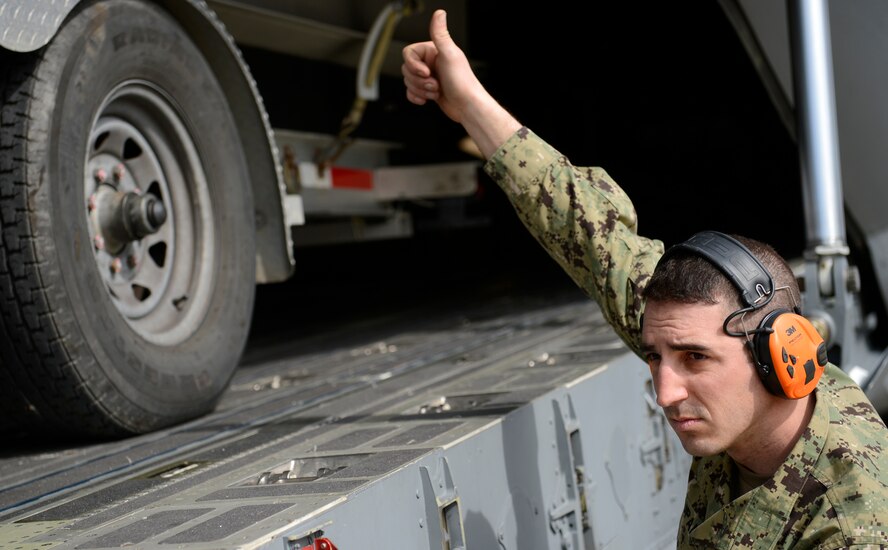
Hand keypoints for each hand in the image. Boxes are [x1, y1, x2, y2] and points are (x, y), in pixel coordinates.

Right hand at [401, 9, 521, 157]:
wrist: (466, 106)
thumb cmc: (462, 82)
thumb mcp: (450, 54)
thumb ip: (440, 34)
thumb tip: (439, 13)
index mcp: (433, 51)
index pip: (409, 53)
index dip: (414, 65)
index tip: (426, 72)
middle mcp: (430, 62)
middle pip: (407, 69)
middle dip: (419, 81)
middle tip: (435, 83)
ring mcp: (428, 77)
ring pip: (408, 81)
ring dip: (421, 90)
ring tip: (436, 91)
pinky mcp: (427, 90)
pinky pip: (410, 92)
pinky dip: (416, 97)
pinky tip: (427, 99)